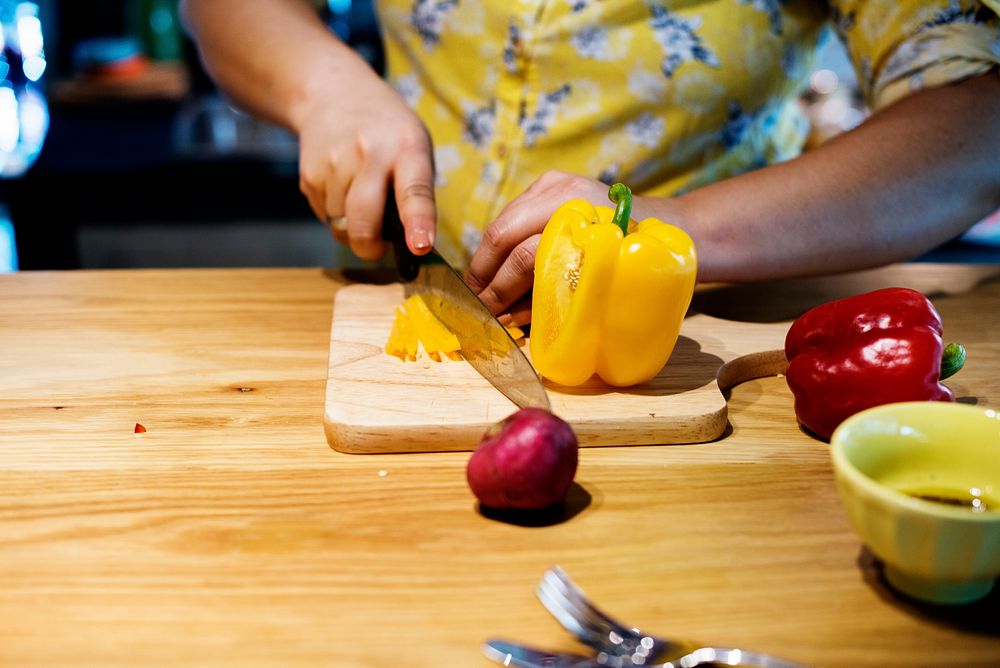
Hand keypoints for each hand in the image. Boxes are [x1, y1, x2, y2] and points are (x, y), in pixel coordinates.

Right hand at [295, 71, 435, 260]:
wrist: (333, 94)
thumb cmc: (387, 132)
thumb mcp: (415, 145)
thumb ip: (417, 190)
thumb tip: (410, 244)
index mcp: (407, 148)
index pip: (414, 191)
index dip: (418, 222)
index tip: (419, 246)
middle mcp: (369, 154)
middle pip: (363, 219)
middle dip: (369, 247)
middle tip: (374, 250)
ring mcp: (334, 163)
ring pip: (341, 225)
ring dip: (352, 228)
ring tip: (360, 199)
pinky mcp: (309, 175)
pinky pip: (324, 216)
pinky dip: (335, 215)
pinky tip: (341, 188)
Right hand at [466, 171, 663, 325]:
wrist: (674, 228)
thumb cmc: (644, 265)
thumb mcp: (600, 287)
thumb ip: (553, 298)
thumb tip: (508, 319)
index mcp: (580, 220)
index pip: (524, 254)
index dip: (499, 288)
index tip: (487, 315)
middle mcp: (563, 193)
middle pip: (503, 234)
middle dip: (485, 274)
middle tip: (476, 305)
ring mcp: (555, 183)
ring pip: (503, 223)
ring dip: (490, 260)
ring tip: (483, 291)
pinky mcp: (552, 183)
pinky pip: (514, 216)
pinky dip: (504, 246)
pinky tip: (499, 269)